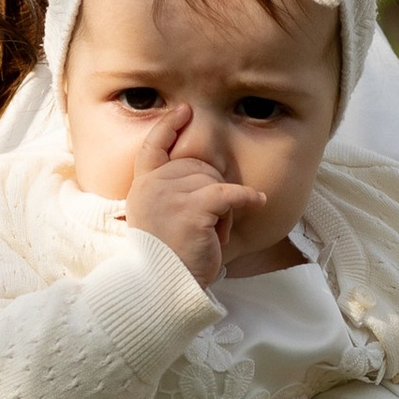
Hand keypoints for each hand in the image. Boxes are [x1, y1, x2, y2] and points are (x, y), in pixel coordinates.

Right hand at [122, 104, 250, 289]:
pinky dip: (246, 198)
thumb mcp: (160, 219)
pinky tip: (257, 201)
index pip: (152, 148)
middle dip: (210, 192)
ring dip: (222, 209)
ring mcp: (171, 195)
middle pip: (197, 167)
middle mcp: (153, 186)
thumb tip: (208, 175)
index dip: (168, 127)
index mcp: (141, 188)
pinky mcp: (193, 208)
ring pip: (214, 183)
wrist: (162, 287)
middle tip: (205, 227)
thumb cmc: (167, 261)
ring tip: (210, 235)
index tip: (184, 111)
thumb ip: (172, 193)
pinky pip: (229, 194)